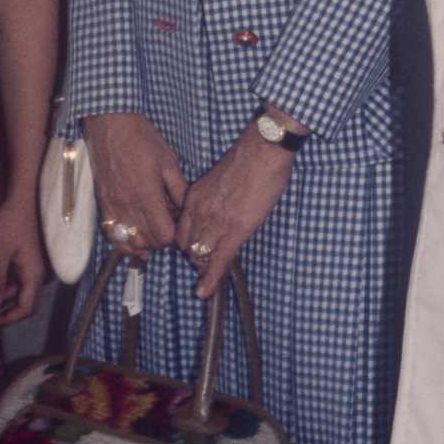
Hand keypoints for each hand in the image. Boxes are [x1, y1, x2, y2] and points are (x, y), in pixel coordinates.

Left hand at [0, 190, 45, 324]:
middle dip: (6, 311)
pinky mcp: (23, 258)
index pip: (27, 307)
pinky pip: (15, 280)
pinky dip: (2, 285)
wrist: (19, 199)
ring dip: (2, 298)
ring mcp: (30, 265)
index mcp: (34, 274)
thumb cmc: (9, 223)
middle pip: (24, 302)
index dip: (10, 318)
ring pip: (18, 291)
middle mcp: (36, 272)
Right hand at [83, 112, 186, 252]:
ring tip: (150, 228)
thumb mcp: (169, 161)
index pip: (164, 236)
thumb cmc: (141, 139)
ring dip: (143, 241)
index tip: (177, 222)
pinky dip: (124, 239)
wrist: (111, 125)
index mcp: (147, 197)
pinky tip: (133, 232)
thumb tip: (185, 210)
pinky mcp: (103, 204)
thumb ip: (179, 189)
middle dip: (161, 238)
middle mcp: (128, 207)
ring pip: (129, 243)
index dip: (174, 234)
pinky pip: (112, 234)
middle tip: (166, 222)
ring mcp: (113, 207)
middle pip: (148, 243)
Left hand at [175, 125, 293, 299]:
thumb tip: (220, 208)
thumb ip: (214, 195)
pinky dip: (211, 279)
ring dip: (205, 264)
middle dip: (194, 255)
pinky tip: (205, 291)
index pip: (180, 229)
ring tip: (210, 271)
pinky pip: (219, 261)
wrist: (262, 152)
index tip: (193, 246)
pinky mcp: (235, 231)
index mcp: (195, 196)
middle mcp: (200, 211)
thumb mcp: (220, 177)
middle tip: (204, 259)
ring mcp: (216, 223)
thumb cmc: (248, 158)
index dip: (186, 242)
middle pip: (187, 245)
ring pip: (201, 254)